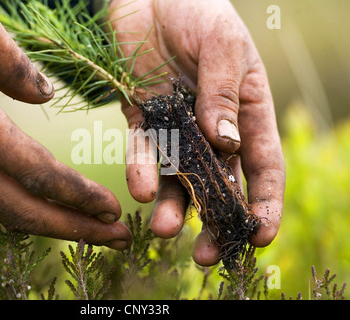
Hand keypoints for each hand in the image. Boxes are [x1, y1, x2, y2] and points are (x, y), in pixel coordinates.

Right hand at [0, 0, 131, 249]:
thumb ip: (17, 66)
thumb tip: (43, 96)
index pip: (41, 175)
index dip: (80, 196)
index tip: (114, 210)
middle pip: (28, 212)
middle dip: (78, 229)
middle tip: (120, 240)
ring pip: (10, 212)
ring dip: (56, 226)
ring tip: (96, 233)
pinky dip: (31, 211)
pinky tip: (53, 210)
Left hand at [110, 0, 284, 263]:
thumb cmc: (199, 11)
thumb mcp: (223, 46)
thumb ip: (223, 95)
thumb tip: (225, 144)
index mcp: (245, 114)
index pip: (261, 166)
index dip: (263, 203)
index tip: (259, 236)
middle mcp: (212, 129)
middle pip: (218, 185)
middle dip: (213, 221)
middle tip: (206, 254)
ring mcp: (176, 127)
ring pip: (176, 177)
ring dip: (171, 206)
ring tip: (163, 229)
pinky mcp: (143, 119)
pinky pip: (142, 151)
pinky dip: (141, 170)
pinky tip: (140, 188)